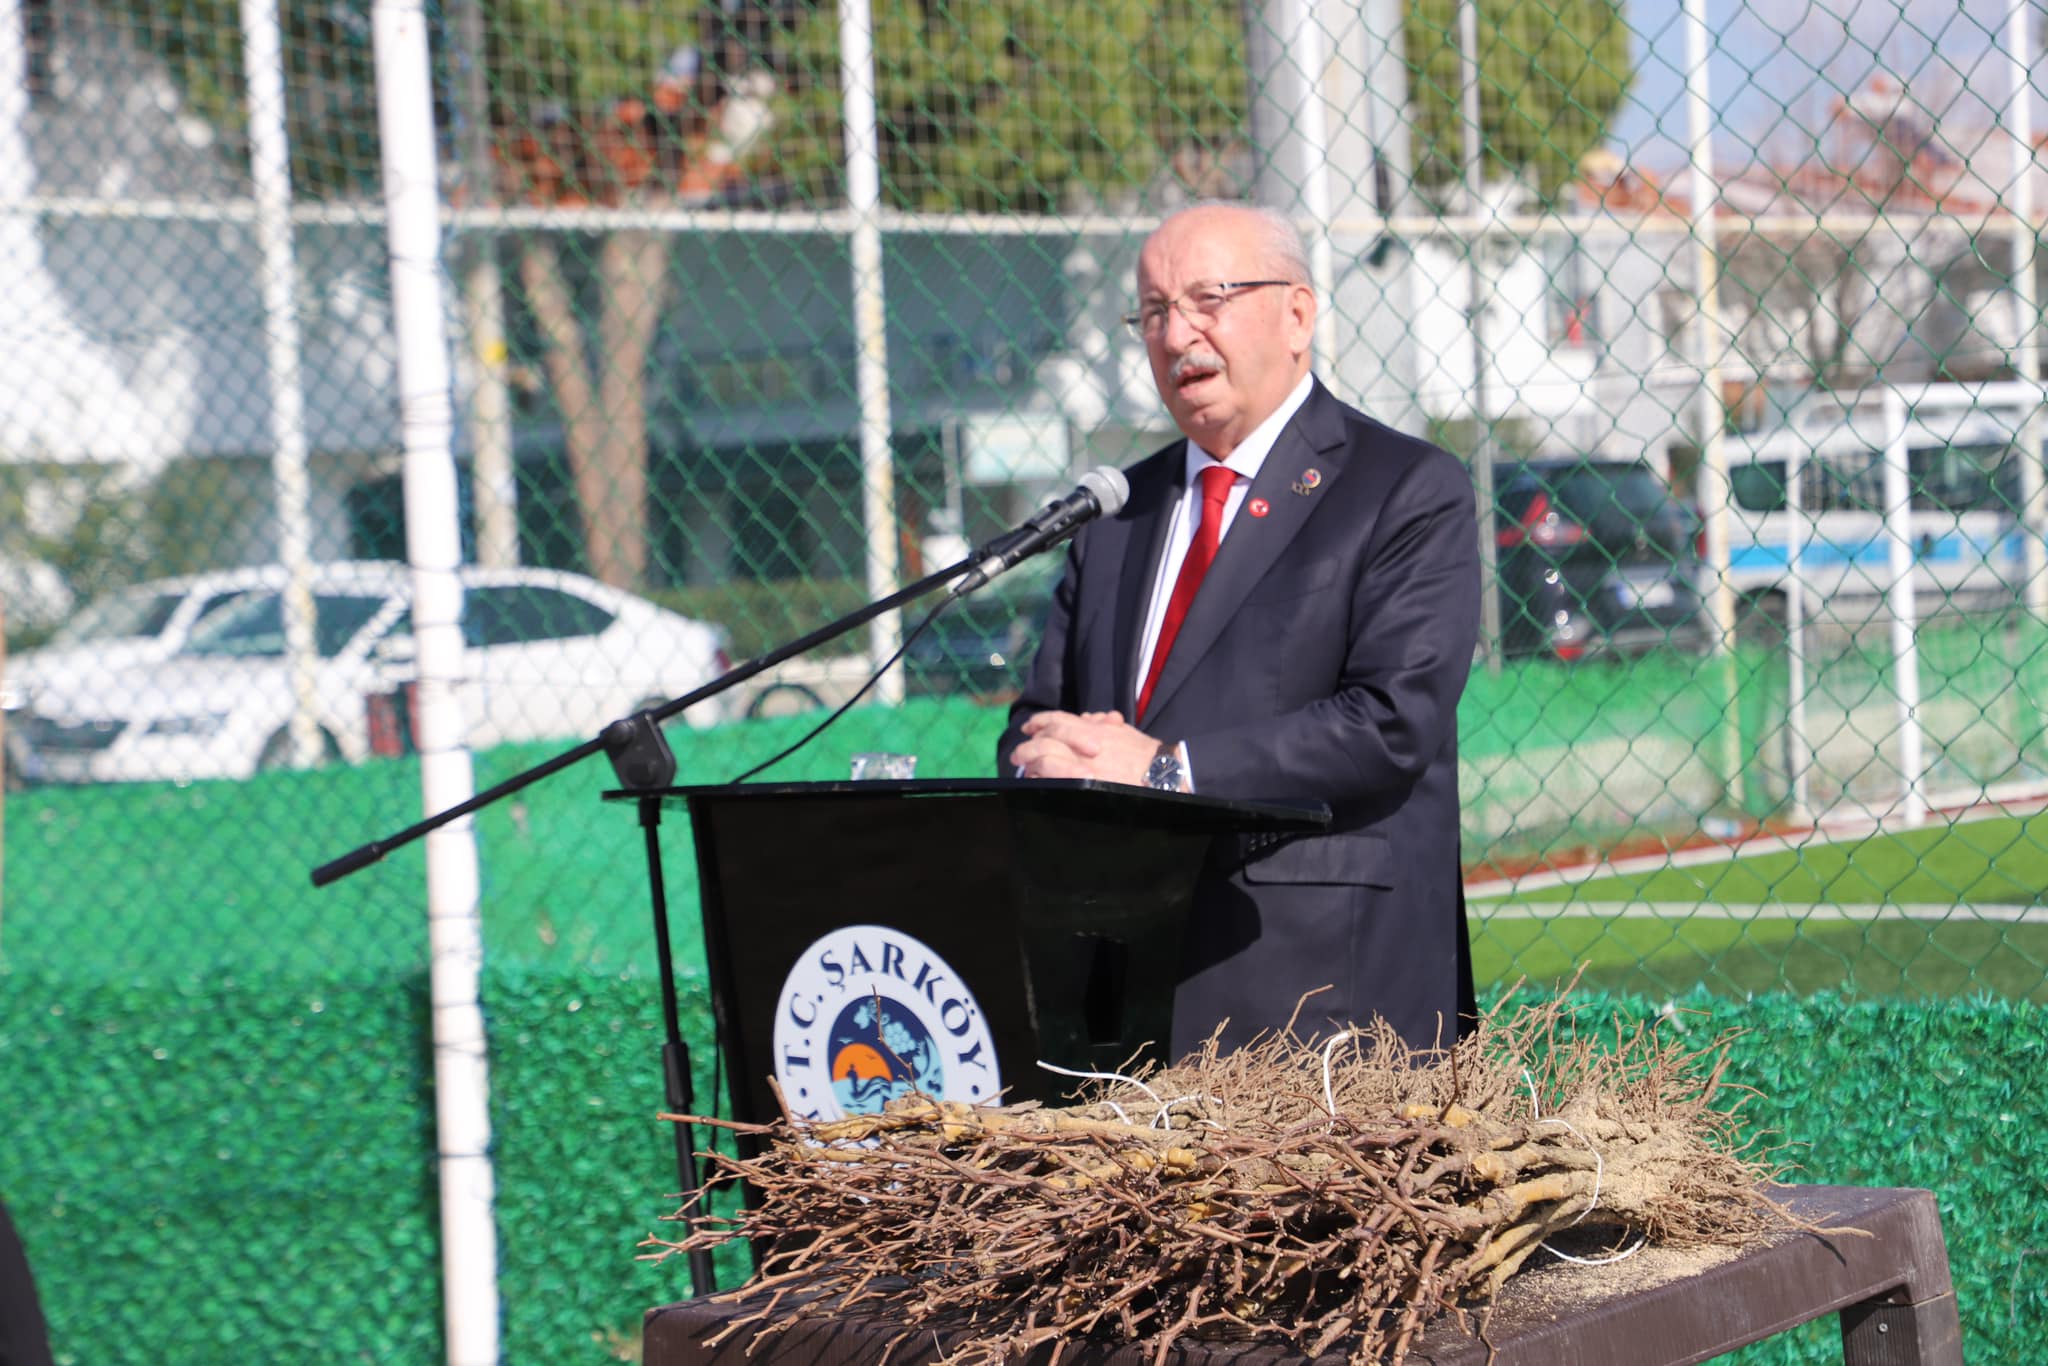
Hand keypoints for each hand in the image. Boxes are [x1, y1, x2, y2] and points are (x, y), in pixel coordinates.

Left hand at [1009, 710, 1158, 785]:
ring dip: (1030, 763)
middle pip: (1044, 740)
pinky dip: (1043, 779)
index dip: (1039, 722)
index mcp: (1091, 730)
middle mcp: (1083, 746)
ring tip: (1025, 768)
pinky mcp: (1082, 785)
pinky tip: (1039, 782)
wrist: (1161, 774)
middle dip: (1027, 746)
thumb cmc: (1145, 753)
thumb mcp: (1122, 731)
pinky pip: (1053, 781)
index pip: (1056, 720)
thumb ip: (1101, 723)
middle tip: (1019, 753)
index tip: (1029, 727)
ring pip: (1044, 760)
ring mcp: (1081, 767)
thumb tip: (1084, 718)